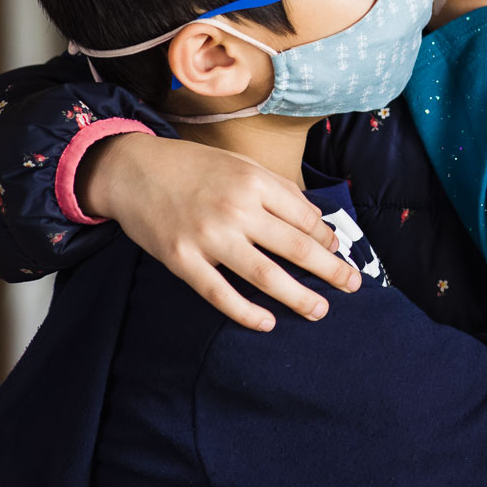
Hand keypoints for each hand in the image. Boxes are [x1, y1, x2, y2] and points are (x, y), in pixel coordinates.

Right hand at [80, 131, 360, 330]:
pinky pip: (220, 294)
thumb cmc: (193, 167)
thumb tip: (315, 222)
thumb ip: (277, 189)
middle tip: (352, 285)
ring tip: (320, 310)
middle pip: (295, 248)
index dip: (326, 237)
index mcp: (254, 182)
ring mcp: (208, 237)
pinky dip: (246, 313)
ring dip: (298, 297)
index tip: (336, 250)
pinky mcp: (182, 260)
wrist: (134, 170)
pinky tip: (268, 323)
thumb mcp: (241, 163)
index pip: (305, 217)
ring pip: (265, 276)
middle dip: (330, 270)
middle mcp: (236, 209)